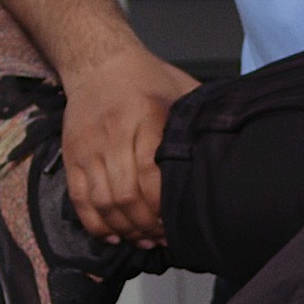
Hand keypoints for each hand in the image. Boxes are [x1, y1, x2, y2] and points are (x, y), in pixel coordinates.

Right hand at [60, 47, 199, 243]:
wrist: (98, 62)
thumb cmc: (149, 78)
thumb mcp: (182, 89)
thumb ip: (200, 117)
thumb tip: (233, 143)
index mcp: (146, 117)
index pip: (151, 175)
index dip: (163, 206)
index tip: (178, 220)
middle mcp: (114, 134)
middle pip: (126, 195)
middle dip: (146, 225)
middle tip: (163, 239)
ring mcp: (88, 147)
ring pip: (102, 202)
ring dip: (124, 229)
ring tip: (143, 240)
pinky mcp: (70, 156)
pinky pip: (79, 199)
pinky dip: (96, 224)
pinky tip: (114, 236)